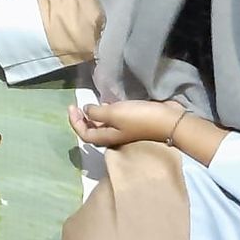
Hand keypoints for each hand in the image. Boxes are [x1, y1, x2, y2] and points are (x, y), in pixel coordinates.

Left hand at [68, 100, 184, 148]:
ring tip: (89, 103)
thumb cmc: (138, 118)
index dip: (75, 122)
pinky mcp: (131, 121)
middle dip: (82, 119)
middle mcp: (112, 135)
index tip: (72, 106)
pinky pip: (113, 118)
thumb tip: (86, 111)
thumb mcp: (113, 114)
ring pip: (102, 125)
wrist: (167, 120)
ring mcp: (122, 129)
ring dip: (93, 115)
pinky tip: (106, 103)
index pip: (84, 134)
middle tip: (76, 105)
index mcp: (106, 137)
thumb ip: (96, 113)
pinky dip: (106, 112)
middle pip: (92, 130)